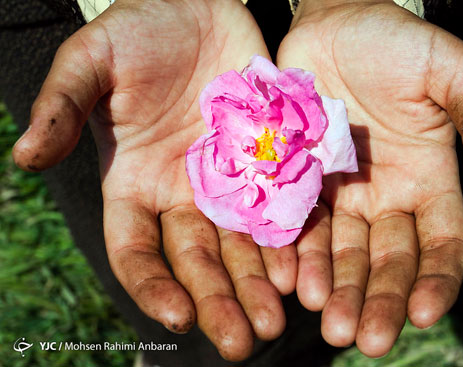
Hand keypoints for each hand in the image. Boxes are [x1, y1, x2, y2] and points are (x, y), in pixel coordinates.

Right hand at [13, 0, 289, 359]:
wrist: (196, 5)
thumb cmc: (139, 30)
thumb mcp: (92, 61)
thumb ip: (62, 107)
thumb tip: (23, 159)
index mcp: (134, 184)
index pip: (137, 251)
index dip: (153, 286)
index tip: (179, 318)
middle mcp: (181, 194)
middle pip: (197, 261)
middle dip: (218, 301)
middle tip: (245, 341)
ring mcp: (227, 182)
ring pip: (242, 246)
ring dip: (258, 284)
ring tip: (278, 319)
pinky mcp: (267, 162)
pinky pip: (280, 209)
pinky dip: (290, 242)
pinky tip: (304, 272)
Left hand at [278, 0, 462, 356]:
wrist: (333, 22)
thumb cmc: (394, 41)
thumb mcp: (447, 70)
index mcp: (429, 179)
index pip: (441, 243)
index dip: (437, 279)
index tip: (424, 312)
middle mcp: (385, 195)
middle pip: (386, 260)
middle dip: (377, 299)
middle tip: (364, 339)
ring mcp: (342, 191)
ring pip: (341, 252)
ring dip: (335, 288)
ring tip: (327, 320)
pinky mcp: (300, 180)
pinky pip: (298, 224)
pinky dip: (296, 254)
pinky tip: (291, 281)